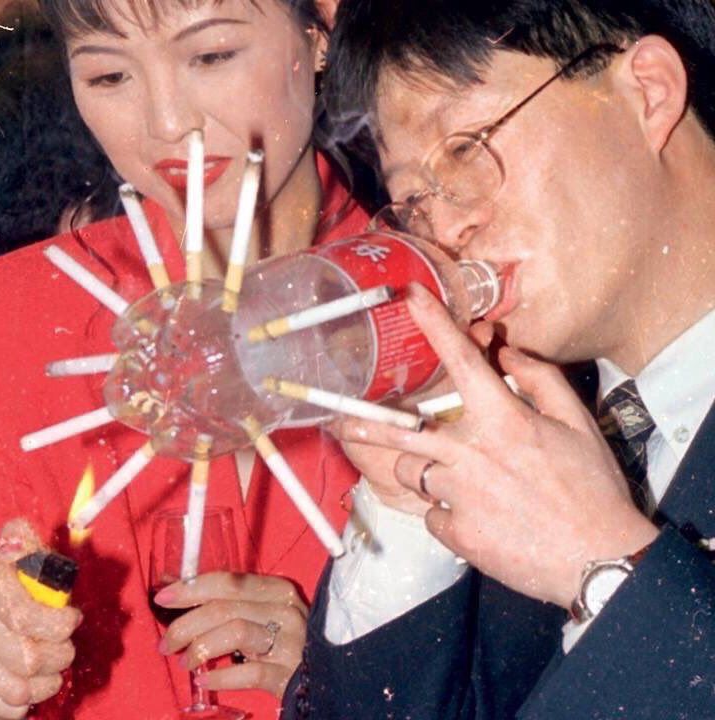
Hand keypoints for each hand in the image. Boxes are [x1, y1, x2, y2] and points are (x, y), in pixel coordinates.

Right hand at [0, 520, 80, 719]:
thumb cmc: (0, 573)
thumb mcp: (7, 547)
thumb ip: (20, 540)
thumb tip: (22, 536)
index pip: (24, 619)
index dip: (58, 622)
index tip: (73, 617)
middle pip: (27, 659)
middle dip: (59, 652)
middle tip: (66, 644)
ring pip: (18, 691)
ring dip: (47, 680)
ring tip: (55, 664)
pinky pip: (5, 711)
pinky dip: (25, 703)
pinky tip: (33, 683)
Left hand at [155, 572, 306, 697]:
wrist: (321, 675)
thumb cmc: (282, 638)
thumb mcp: (262, 611)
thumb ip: (228, 600)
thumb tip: (176, 587)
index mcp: (276, 590)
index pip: (229, 581)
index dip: (192, 588)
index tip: (163, 597)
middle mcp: (285, 610)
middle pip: (225, 607)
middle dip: (186, 624)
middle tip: (166, 643)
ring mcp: (290, 642)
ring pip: (236, 633)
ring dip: (201, 648)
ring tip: (186, 662)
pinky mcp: (289, 674)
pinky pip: (249, 673)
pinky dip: (221, 677)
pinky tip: (205, 679)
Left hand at [333, 283, 658, 608]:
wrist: (599, 562)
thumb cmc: (591, 488)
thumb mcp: (576, 424)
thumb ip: (540, 380)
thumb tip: (507, 353)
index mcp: (503, 421)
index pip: (461, 361)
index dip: (434, 323)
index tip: (411, 296)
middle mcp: (471, 454)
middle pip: (400, 430)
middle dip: (366, 422)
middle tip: (342, 419)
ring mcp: (459, 495)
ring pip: (411, 472)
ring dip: (421, 470)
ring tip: (451, 477)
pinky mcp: (456, 533)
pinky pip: (431, 514)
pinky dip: (446, 512)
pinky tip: (476, 517)